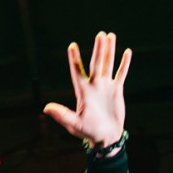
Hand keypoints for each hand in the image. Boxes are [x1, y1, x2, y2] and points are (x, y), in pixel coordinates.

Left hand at [43, 32, 131, 147]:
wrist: (105, 137)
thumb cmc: (88, 132)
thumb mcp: (74, 124)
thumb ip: (62, 115)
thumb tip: (46, 108)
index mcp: (83, 92)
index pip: (77, 72)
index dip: (75, 59)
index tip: (72, 46)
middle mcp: (94, 86)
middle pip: (95, 63)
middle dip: (98, 49)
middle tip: (100, 34)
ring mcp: (105, 87)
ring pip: (108, 65)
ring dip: (109, 51)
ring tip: (110, 36)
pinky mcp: (117, 90)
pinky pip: (121, 74)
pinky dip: (124, 64)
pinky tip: (126, 52)